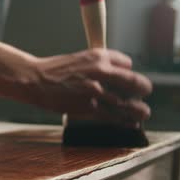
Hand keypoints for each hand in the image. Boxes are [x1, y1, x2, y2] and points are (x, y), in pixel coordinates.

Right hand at [29, 49, 151, 125]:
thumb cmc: (54, 70)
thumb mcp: (79, 58)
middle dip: (142, 89)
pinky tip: (131, 123)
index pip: (127, 63)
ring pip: (126, 103)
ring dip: (139, 110)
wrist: (35, 80)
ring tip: (144, 113)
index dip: (129, 72)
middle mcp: (101, 71)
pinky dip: (125, 121)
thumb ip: (99, 64)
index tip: (129, 79)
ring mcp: (96, 90)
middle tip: (144, 93)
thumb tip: (117, 72)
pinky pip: (113, 116)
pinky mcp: (89, 107)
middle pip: (134, 82)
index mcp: (98, 56)